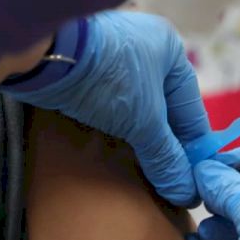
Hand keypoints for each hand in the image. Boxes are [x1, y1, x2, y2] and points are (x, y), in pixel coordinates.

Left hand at [3, 11, 209, 205]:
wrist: (45, 54)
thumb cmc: (109, 79)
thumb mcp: (145, 122)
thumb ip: (167, 157)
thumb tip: (186, 192)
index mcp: (169, 49)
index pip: (190, 107)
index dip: (193, 146)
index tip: (194, 179)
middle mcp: (145, 48)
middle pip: (162, 108)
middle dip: (164, 145)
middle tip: (167, 180)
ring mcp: (113, 55)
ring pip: (135, 108)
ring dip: (138, 139)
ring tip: (142, 172)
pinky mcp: (85, 68)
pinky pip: (110, 104)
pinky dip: (115, 128)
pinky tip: (115, 152)